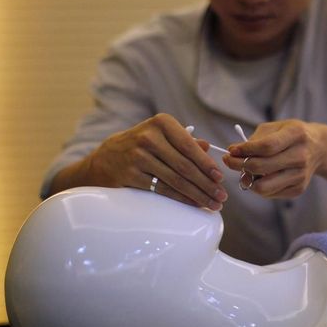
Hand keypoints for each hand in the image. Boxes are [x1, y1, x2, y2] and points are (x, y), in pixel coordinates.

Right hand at [85, 113, 227, 209]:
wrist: (105, 159)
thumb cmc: (141, 146)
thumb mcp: (161, 136)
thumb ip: (185, 140)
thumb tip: (208, 148)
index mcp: (161, 123)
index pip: (189, 146)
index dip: (207, 164)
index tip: (220, 178)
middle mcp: (149, 137)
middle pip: (185, 166)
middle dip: (207, 184)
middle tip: (221, 196)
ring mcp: (138, 156)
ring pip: (176, 180)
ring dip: (198, 194)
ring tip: (213, 203)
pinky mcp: (130, 175)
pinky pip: (162, 190)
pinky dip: (181, 198)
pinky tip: (194, 203)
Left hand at [223, 120, 324, 198]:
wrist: (318, 148)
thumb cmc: (290, 136)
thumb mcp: (275, 127)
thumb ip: (255, 139)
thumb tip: (234, 152)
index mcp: (296, 134)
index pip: (266, 147)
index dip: (245, 150)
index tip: (231, 150)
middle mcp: (301, 156)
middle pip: (262, 167)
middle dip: (239, 165)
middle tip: (229, 161)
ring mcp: (300, 175)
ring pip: (263, 186)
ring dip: (248, 179)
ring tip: (244, 170)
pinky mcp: (298, 189)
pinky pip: (269, 193)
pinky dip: (259, 185)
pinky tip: (259, 176)